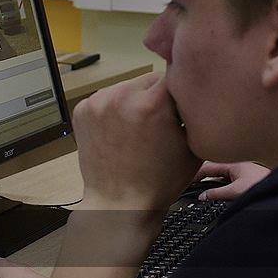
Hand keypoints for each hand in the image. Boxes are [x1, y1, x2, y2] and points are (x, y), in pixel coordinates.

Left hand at [72, 72, 200, 209]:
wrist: (119, 204)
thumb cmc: (159, 181)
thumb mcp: (192, 144)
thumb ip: (194, 110)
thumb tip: (194, 87)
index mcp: (152, 103)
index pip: (175, 73)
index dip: (182, 90)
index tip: (182, 105)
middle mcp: (121, 96)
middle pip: (149, 79)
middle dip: (157, 96)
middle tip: (160, 121)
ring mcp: (98, 102)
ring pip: (127, 87)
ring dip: (135, 100)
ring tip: (139, 128)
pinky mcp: (83, 110)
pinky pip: (107, 98)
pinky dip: (115, 109)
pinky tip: (121, 131)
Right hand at [194, 161, 269, 200]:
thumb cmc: (264, 186)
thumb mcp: (235, 192)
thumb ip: (216, 194)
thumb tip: (202, 196)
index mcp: (231, 164)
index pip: (206, 167)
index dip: (194, 174)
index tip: (185, 180)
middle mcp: (236, 165)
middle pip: (213, 169)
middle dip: (201, 174)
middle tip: (189, 183)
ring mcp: (242, 171)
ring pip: (221, 173)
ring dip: (211, 178)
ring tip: (200, 185)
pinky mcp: (248, 177)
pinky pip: (228, 178)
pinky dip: (220, 182)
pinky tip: (219, 188)